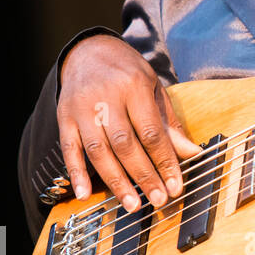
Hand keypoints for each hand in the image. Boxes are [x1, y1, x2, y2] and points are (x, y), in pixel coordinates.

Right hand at [58, 35, 201, 211]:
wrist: (89, 51)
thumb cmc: (127, 71)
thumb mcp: (154, 88)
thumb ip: (169, 122)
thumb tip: (191, 153)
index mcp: (134, 87)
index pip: (152, 131)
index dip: (165, 161)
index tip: (176, 185)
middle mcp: (106, 97)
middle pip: (126, 144)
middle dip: (144, 175)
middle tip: (158, 200)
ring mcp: (82, 108)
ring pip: (98, 151)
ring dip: (115, 181)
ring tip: (132, 204)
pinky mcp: (64, 117)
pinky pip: (69, 149)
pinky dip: (76, 174)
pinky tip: (85, 194)